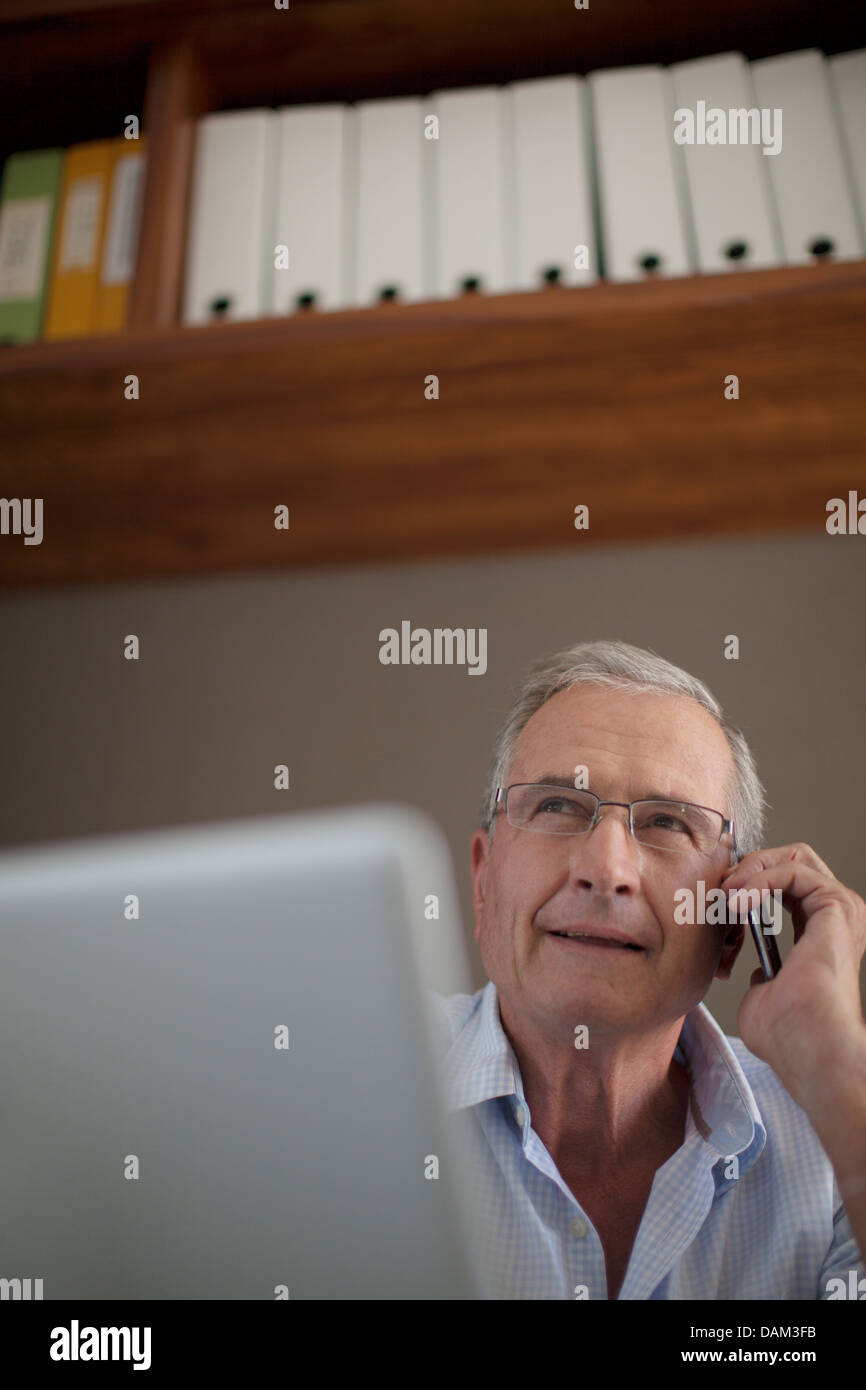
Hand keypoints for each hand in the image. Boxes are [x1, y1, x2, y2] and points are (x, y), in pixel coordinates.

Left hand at [720, 844, 865, 1109]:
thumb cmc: (789, 1035)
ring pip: (795, 856)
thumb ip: (760, 976)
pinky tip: (739, 902)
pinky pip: (794, 869)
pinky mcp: (838, 906)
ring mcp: (841, 910)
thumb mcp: (761, 996)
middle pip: (793, 860)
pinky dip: (761, 878)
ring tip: (728, 895)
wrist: (808, 1047)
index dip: (747, 885)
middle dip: (749, 868)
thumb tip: (756, 973)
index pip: (786, 886)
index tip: (719, 904)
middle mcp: (835, 918)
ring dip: (752, 870)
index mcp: (821, 935)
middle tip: (722, 891)